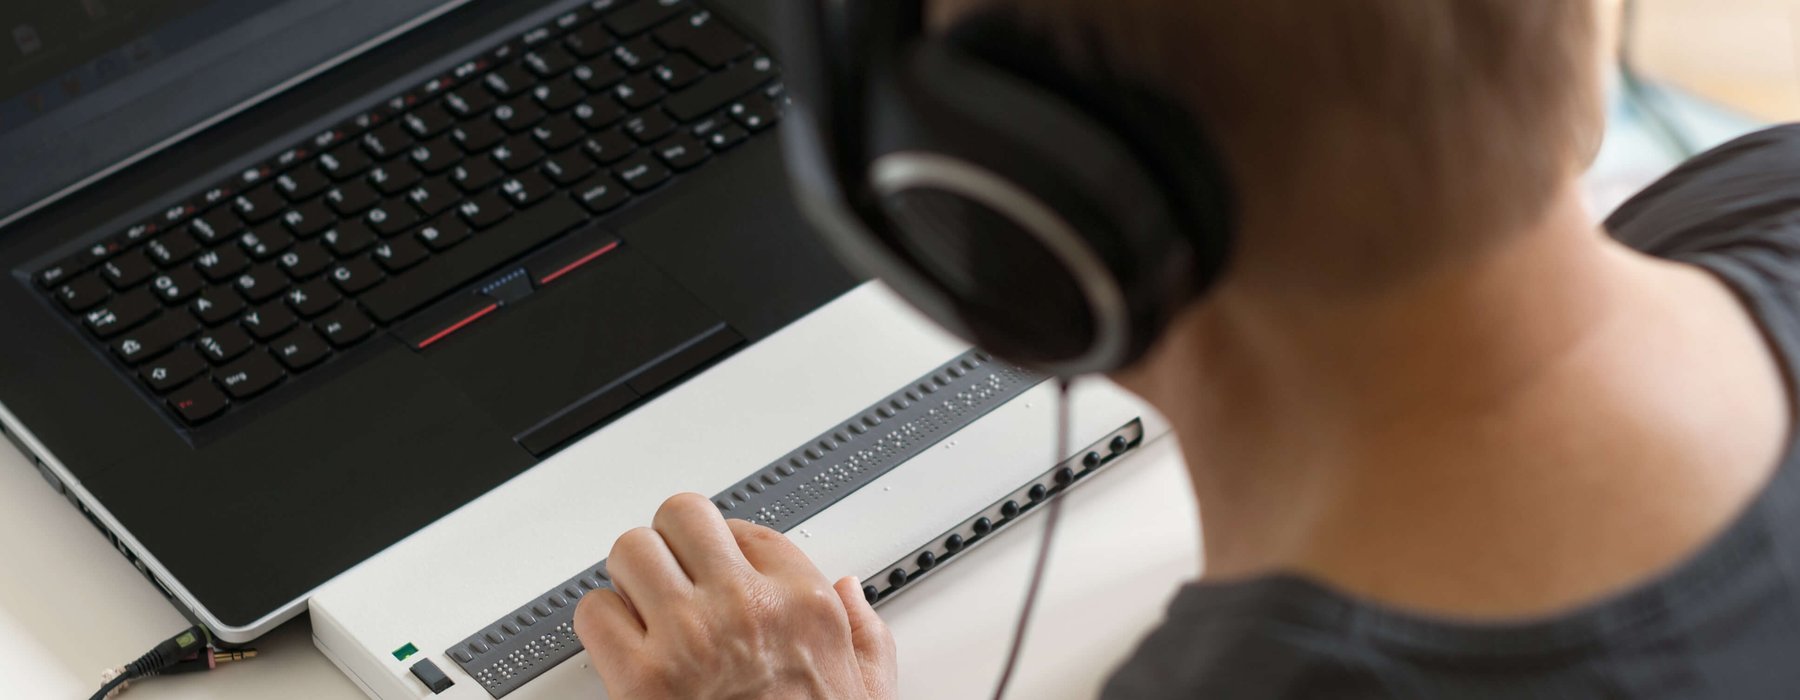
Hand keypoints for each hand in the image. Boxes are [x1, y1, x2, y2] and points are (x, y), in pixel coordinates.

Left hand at [575, 493, 897, 698]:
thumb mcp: (869, 688)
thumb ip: (866, 632)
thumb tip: (852, 593)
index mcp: (805, 605)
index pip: (749, 528)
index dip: (726, 547)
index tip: (718, 565)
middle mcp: (747, 608)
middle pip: (683, 517)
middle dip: (671, 544)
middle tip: (670, 573)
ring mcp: (691, 637)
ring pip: (631, 551)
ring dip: (630, 579)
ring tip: (642, 607)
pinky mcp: (641, 677)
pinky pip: (596, 612)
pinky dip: (601, 626)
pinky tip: (623, 648)